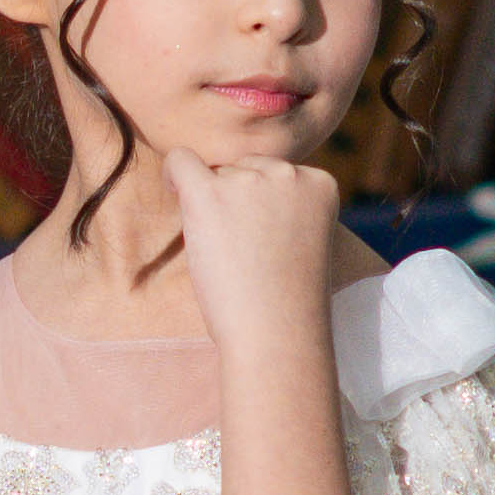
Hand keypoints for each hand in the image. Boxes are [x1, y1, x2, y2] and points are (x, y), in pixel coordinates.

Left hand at [164, 138, 343, 328]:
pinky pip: (180, 161)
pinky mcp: (210, 194)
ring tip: (227, 254)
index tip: (263, 241)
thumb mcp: (304, 239)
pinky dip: (174, 173)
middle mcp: (288, 172)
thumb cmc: (288, 301)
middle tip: (242, 251)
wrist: (276, 333)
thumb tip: (236, 186)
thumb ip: (284, 206)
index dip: (261, 206)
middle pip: (244, 169)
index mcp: (320, 182)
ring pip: (216, 175)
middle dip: (236, 201)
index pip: (275, 173)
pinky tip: (174, 192)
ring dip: (213, 205)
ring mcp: (249, 180)